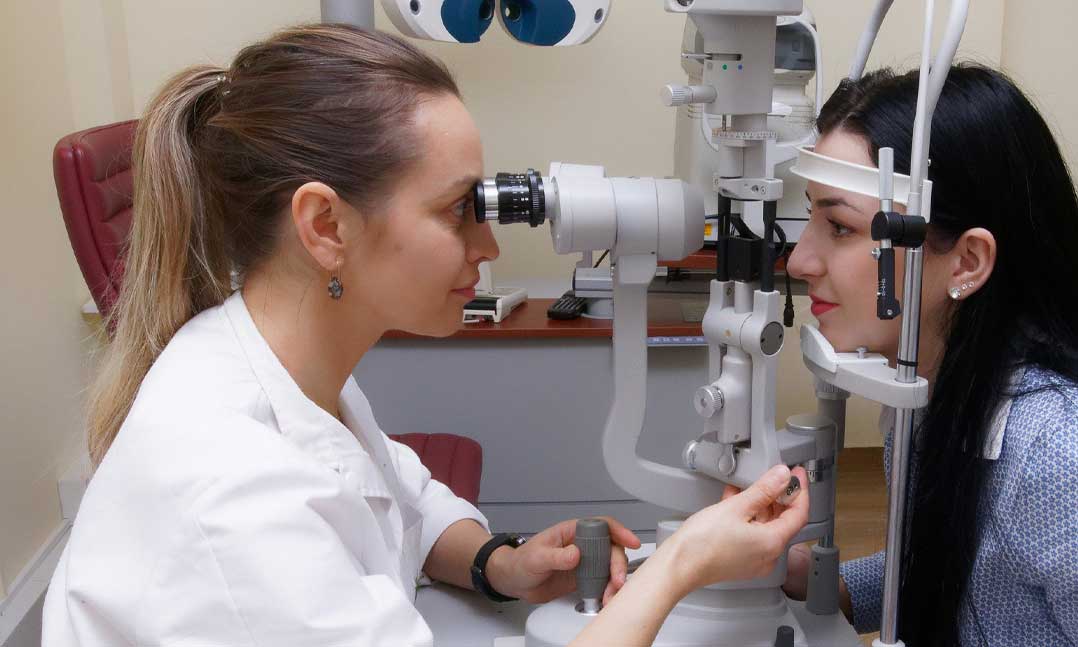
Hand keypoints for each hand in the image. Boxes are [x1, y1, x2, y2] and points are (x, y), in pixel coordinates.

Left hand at [487, 517, 640, 604]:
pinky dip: (607, 591)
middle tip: (617, 581)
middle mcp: (582, 545)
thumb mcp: (536, 557)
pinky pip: (602, 583)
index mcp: (572, 532)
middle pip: (610, 549)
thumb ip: (556, 556)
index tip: (630, 541)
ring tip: (610, 595)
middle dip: (618, 565)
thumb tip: (576, 553)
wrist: (513, 582)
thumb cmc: (521, 562)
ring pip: (609, 567)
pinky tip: (606, 599)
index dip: (619, 531)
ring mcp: (584, 562)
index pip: (601, 525)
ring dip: (615, 581)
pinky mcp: (583, 579)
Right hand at [663, 464, 808, 594]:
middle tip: (776, 476)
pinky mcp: (741, 560)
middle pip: (784, 521)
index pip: (799, 514)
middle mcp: (768, 555)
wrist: (678, 565)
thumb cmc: (701, 543)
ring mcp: (755, 560)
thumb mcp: (735, 507)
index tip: (797, 474)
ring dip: (762, 504)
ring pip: (767, 526)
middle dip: (780, 496)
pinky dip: (749, 517)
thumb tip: (781, 477)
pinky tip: (737, 501)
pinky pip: (753, 534)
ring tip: (750, 485)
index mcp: (772, 543)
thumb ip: (763, 490)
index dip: (800, 490)